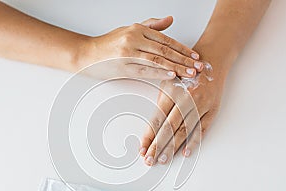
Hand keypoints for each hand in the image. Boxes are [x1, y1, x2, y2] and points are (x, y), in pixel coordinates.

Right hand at [81, 16, 203, 79]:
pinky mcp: (123, 66)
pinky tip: (171, 76)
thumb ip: (152, 26)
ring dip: (176, 68)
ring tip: (189, 73)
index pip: (166, 40)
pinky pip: (145, 70)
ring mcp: (128, 52)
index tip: (194, 56)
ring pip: (157, 60)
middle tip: (198, 67)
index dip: (182, 49)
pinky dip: (159, 73)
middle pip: (165, 51)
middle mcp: (134, 39)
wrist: (87, 53)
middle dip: (184, 60)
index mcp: (138, 29)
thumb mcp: (130, 29)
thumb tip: (170, 19)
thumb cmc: (109, 44)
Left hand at [139, 59, 225, 165]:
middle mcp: (186, 99)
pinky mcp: (212, 110)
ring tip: (163, 160)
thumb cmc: (186, 73)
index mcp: (172, 92)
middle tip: (149, 160)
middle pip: (169, 128)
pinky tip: (185, 153)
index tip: (142, 149)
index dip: (149, 136)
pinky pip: (202, 128)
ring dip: (172, 147)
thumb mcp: (169, 82)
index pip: (157, 119)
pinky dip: (194, 141)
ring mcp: (200, 106)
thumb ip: (162, 103)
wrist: (212, 60)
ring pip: (184, 131)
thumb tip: (153, 127)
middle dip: (158, 146)